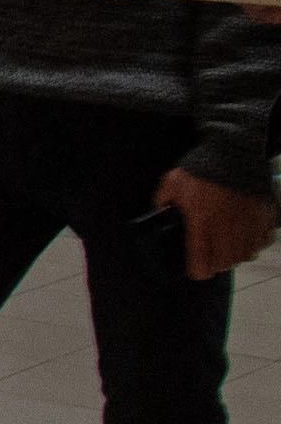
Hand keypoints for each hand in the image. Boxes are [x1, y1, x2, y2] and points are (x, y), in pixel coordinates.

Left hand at [157, 166, 275, 281]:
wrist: (233, 152)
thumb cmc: (201, 169)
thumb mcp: (172, 182)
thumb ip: (163, 200)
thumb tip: (158, 212)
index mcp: (201, 222)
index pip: (201, 259)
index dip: (198, 271)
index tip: (196, 272)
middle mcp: (226, 227)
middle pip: (225, 262)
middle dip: (216, 265)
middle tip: (211, 261)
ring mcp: (248, 222)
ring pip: (245, 254)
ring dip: (236, 257)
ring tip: (229, 252)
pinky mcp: (264, 215)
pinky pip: (264, 241)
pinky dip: (256, 245)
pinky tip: (248, 241)